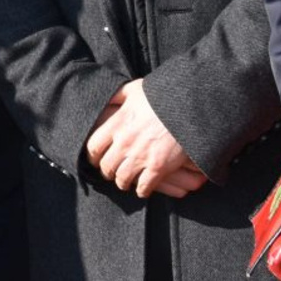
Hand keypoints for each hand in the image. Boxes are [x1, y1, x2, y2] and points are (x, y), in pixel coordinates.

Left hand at [84, 80, 207, 198]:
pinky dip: (142, 191)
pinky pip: (144, 187)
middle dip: (107, 171)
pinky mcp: (158, 167)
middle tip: (111, 172)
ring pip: (122, 179)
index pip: (93, 147)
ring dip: (123, 182)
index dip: (92, 156)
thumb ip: (117, 95)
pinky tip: (143, 189)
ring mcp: (141, 156)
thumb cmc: (161, 97)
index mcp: (117, 124)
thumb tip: (106, 99)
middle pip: (106, 166)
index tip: (96, 159)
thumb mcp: (134, 90)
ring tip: (125, 182)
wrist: (188, 108)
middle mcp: (124, 142)